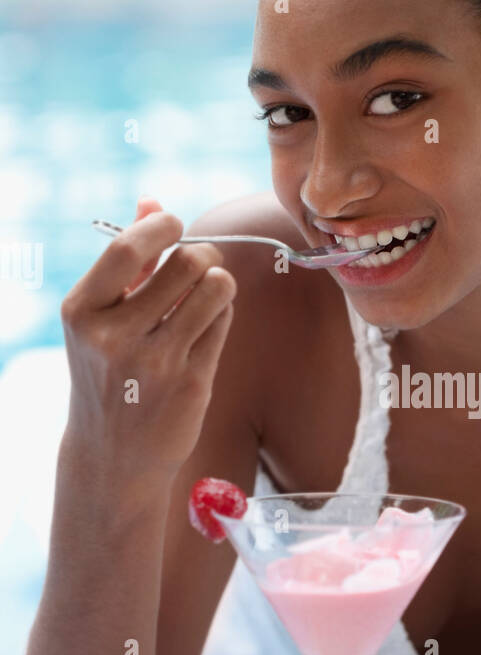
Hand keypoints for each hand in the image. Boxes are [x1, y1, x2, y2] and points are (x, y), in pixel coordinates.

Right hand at [60, 198, 236, 486]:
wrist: (113, 453)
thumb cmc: (109, 371)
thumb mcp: (100, 318)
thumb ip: (127, 260)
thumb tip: (151, 201)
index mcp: (82, 312)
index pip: (128, 247)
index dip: (163, 225)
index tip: (174, 226)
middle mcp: (114, 337)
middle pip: (186, 263)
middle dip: (203, 255)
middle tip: (201, 264)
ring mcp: (155, 363)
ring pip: (216, 289)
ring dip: (219, 283)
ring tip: (207, 293)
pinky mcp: (191, 382)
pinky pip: (223, 323)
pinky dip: (221, 316)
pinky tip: (204, 328)